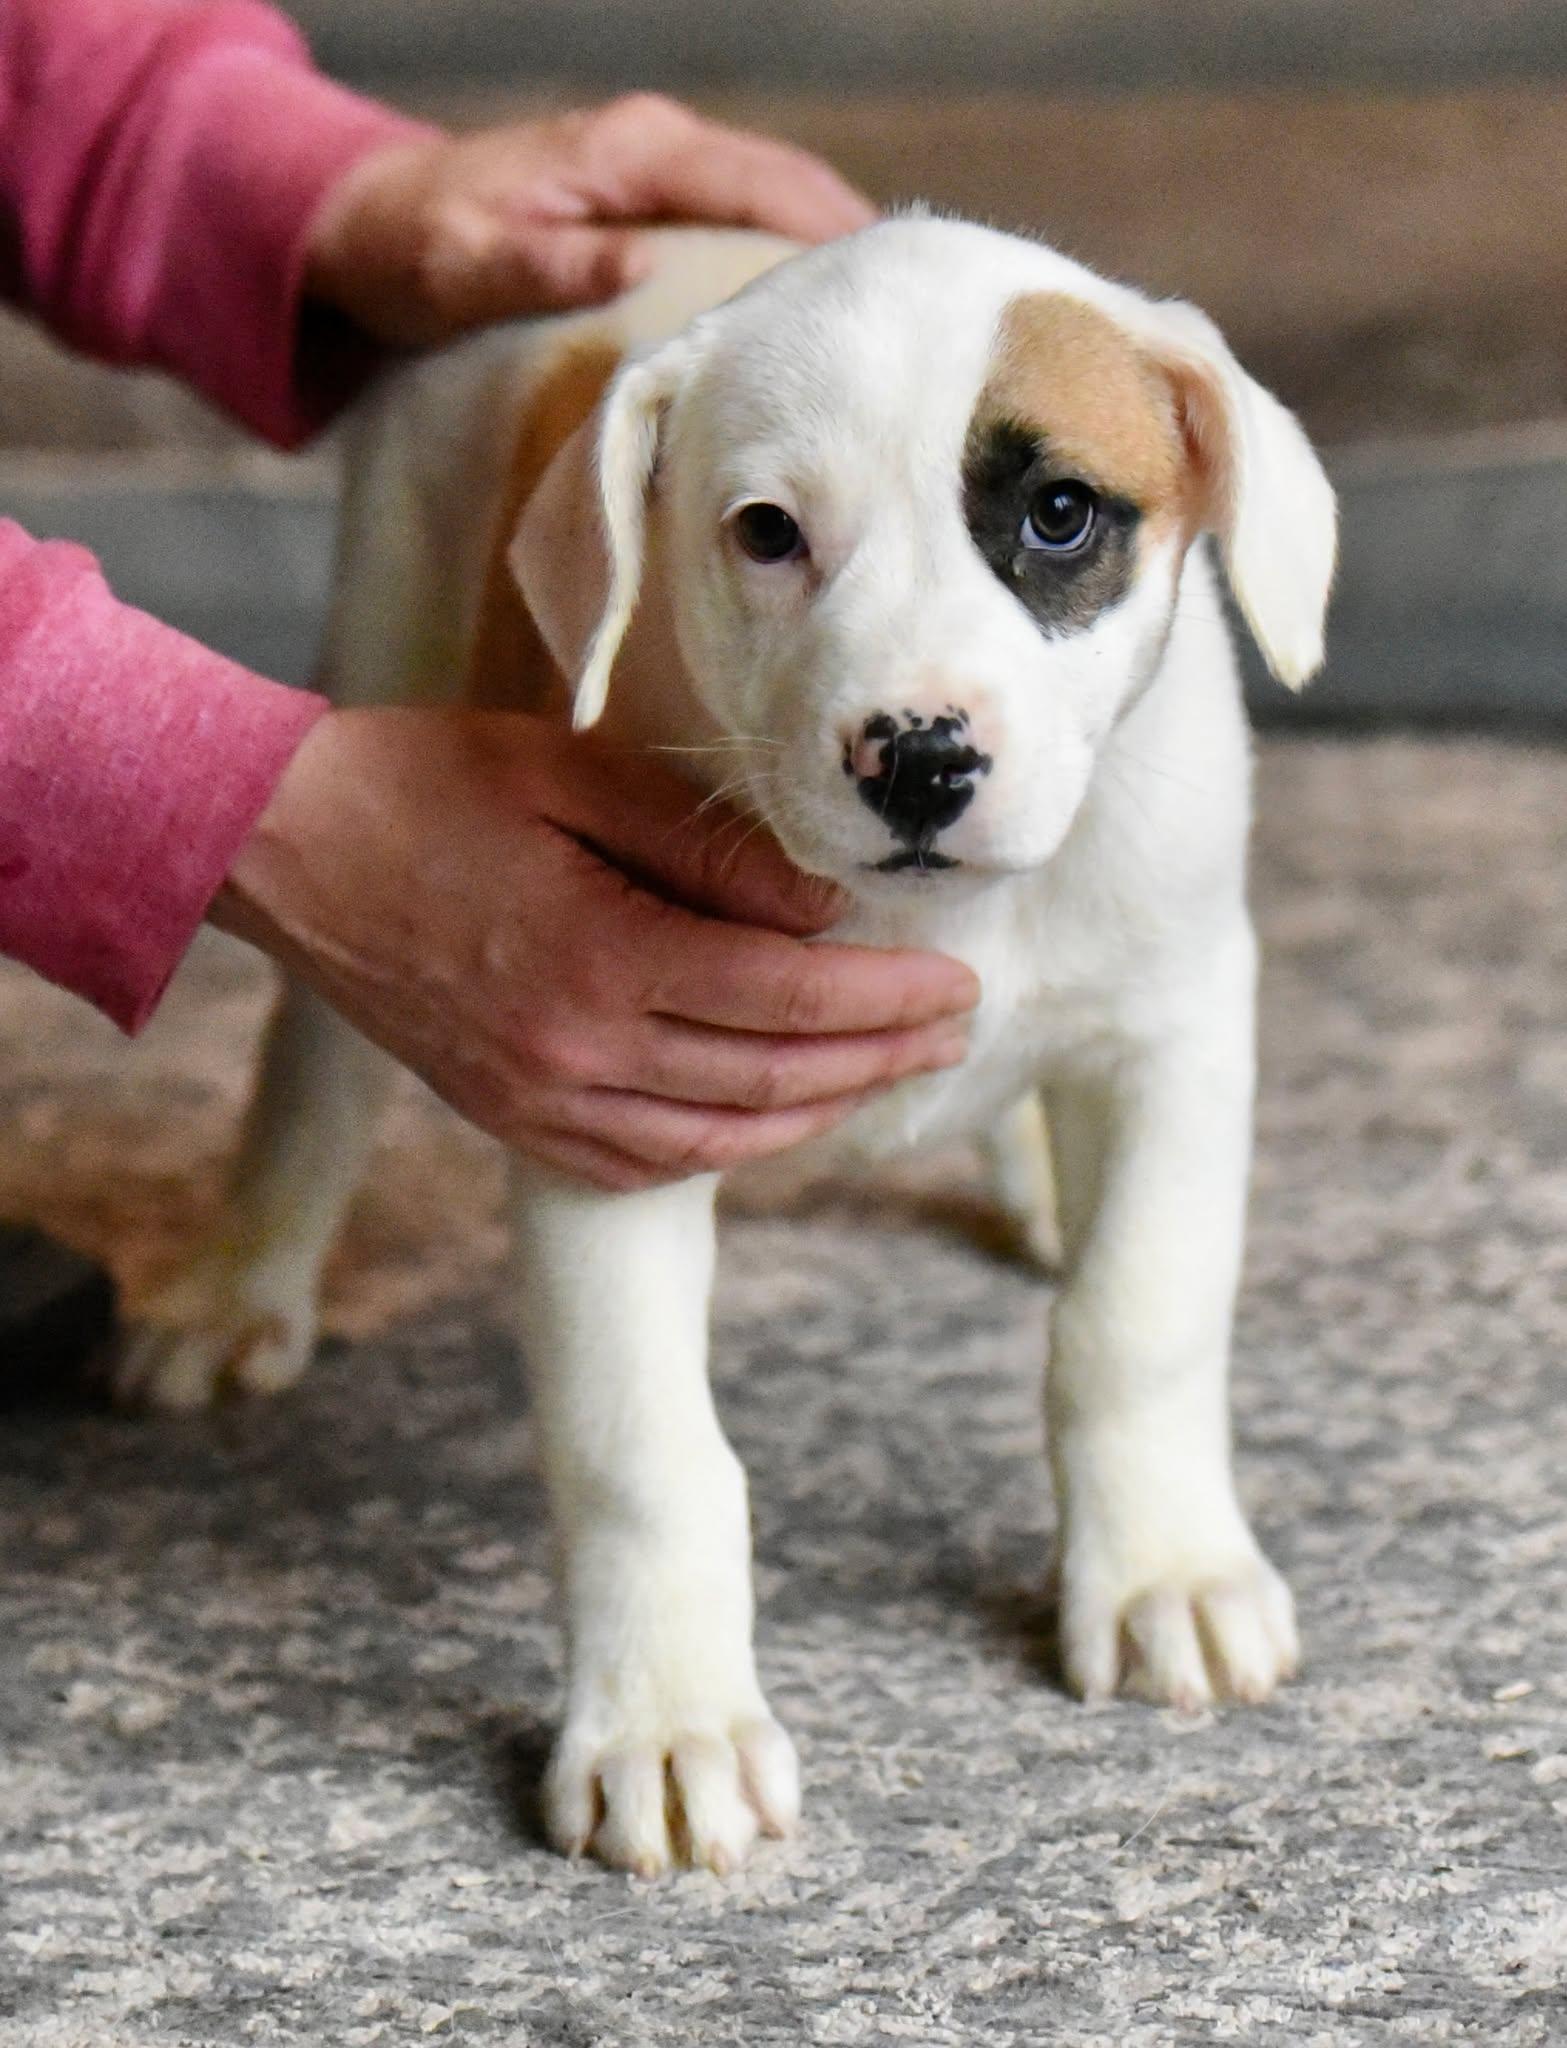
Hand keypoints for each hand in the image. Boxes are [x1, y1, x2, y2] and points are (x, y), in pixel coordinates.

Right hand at [210, 710, 977, 1189]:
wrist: (283, 848)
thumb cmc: (424, 786)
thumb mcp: (572, 775)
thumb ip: (705, 846)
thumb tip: (822, 902)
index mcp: (598, 960)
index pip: (786, 999)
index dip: (886, 998)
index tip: (955, 982)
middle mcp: (575, 1055)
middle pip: (771, 1078)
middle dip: (879, 1057)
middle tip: (955, 1031)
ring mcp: (539, 1100)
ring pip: (718, 1137)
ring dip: (819, 1111)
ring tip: (889, 1073)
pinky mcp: (511, 1117)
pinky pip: (645, 1161)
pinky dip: (729, 1146)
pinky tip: (777, 1117)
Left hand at [305, 93, 876, 346]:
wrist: (362, 225)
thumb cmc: (413, 249)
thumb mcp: (471, 264)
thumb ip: (557, 265)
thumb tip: (650, 268)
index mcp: (634, 152)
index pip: (764, 184)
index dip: (836, 236)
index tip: (894, 292)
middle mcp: (660, 148)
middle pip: (791, 189)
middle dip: (854, 249)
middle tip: (916, 325)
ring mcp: (658, 174)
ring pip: (773, 208)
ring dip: (826, 261)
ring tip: (883, 334)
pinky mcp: (649, 206)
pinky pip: (740, 228)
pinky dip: (783, 266)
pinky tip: (809, 324)